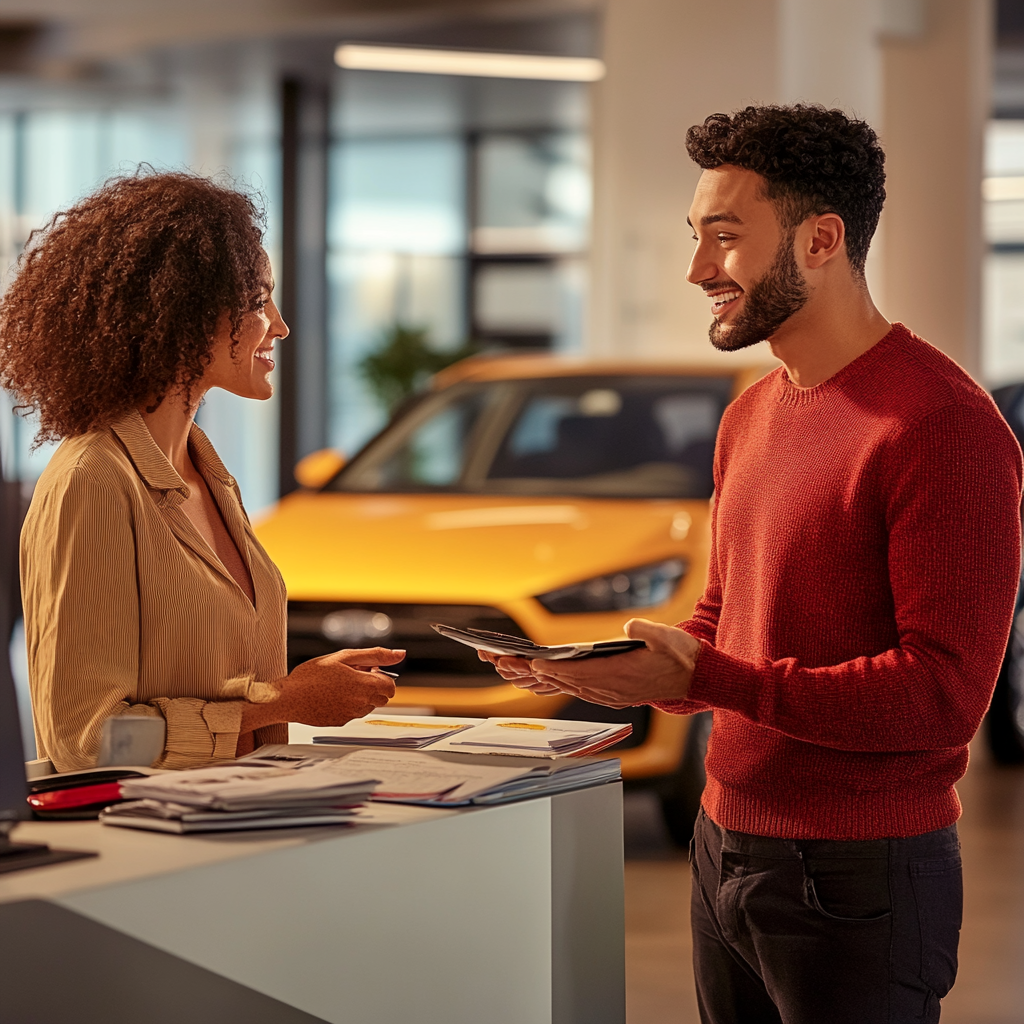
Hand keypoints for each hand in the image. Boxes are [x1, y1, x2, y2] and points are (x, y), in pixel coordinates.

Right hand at [240, 647, 403, 732]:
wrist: (288, 697)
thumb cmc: (311, 675)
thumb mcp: (344, 657)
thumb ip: (375, 655)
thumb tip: (399, 654)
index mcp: (364, 685)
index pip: (391, 685)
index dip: (382, 676)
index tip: (367, 670)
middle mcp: (361, 703)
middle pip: (383, 697)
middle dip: (373, 685)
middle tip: (352, 675)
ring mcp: (351, 715)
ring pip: (368, 705)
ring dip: (361, 695)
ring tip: (339, 685)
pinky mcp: (341, 723)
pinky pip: (354, 713)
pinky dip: (349, 704)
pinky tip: (332, 696)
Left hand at [480, 619, 699, 708]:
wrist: (699, 678)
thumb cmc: (683, 655)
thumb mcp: (669, 638)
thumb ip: (646, 632)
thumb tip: (628, 628)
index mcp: (622, 675)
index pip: (580, 672)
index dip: (555, 669)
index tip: (533, 664)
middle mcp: (612, 689)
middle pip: (566, 681)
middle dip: (536, 673)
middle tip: (506, 662)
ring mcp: (612, 694)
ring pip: (570, 687)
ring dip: (544, 679)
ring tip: (516, 669)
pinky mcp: (614, 695)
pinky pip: (580, 690)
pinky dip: (561, 683)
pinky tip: (548, 677)